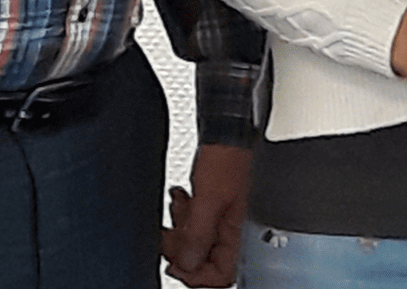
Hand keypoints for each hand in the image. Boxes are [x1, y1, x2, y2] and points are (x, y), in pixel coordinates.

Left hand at [161, 143, 250, 287]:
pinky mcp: (212, 206)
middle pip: (205, 261)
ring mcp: (222, 218)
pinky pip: (194, 224)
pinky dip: (183, 216)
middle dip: (183, 250)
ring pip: (197, 242)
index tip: (175, 264)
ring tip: (178, 210)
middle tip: (169, 236)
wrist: (226, 131)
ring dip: (181, 230)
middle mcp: (232, 229)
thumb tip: (187, 263)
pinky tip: (182, 200)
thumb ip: (198, 234)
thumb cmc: (226, 157)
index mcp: (237, 232)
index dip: (197, 275)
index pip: (222, 276)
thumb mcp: (209, 199)